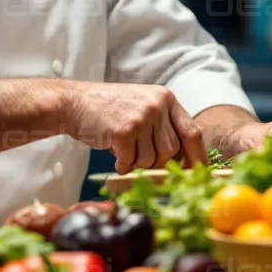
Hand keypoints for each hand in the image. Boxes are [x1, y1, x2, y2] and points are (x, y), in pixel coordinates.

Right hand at [62, 82, 206, 173]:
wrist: (74, 102)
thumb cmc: (109, 110)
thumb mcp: (142, 107)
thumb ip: (163, 127)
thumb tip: (183, 163)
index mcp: (166, 99)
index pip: (193, 133)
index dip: (197, 156)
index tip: (198, 172)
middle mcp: (157, 105)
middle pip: (172, 150)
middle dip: (159, 163)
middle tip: (141, 159)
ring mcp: (141, 117)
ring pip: (152, 159)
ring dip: (137, 162)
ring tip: (123, 149)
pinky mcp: (125, 130)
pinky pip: (132, 161)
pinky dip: (122, 163)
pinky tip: (113, 152)